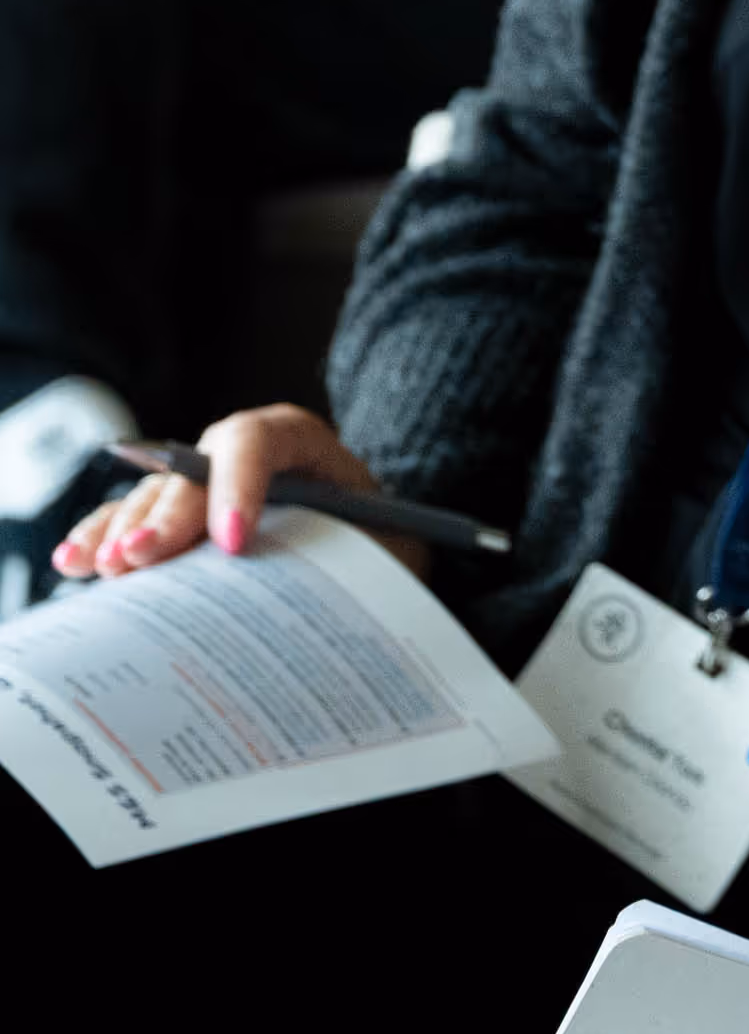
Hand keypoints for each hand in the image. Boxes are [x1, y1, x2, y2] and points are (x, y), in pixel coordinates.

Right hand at [53, 406, 423, 582]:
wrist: (376, 553)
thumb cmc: (384, 548)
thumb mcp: (387, 546)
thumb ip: (353, 553)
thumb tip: (319, 595)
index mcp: (304, 445)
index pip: (262, 439)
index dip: (240, 482)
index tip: (233, 542)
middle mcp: (244, 457)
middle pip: (193, 469)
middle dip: (167, 514)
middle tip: (141, 558)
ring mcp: (205, 485)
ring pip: (154, 494)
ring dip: (124, 529)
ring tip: (103, 566)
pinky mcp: (177, 520)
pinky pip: (130, 521)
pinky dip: (103, 540)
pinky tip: (75, 562)